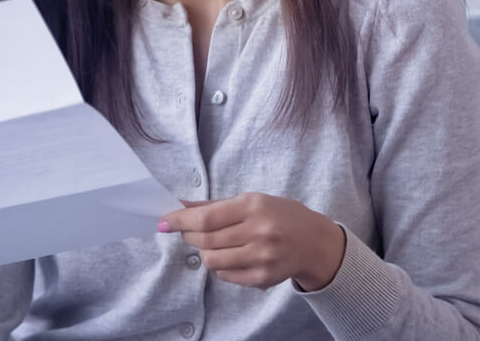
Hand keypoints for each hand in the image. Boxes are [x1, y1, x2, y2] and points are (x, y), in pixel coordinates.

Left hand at [159, 192, 345, 290]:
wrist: (315, 243)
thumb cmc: (280, 216)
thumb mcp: (251, 201)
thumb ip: (214, 206)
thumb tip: (179, 206)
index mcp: (254, 207)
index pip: (206, 218)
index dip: (180, 221)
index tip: (163, 222)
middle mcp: (259, 232)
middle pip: (206, 240)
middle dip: (189, 235)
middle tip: (188, 231)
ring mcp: (262, 258)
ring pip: (212, 260)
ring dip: (204, 252)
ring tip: (212, 244)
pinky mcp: (263, 278)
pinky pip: (226, 275)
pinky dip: (219, 266)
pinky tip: (230, 256)